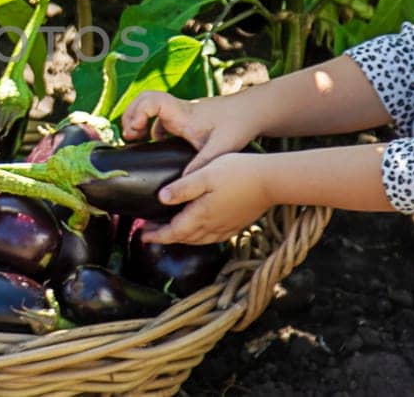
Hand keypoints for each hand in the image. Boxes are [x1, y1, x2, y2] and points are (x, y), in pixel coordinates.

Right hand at [120, 92, 257, 175]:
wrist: (252, 112)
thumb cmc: (238, 125)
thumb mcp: (221, 148)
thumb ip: (201, 164)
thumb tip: (181, 183)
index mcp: (182, 113)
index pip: (151, 100)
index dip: (137, 113)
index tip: (136, 131)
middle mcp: (178, 110)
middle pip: (143, 100)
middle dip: (130, 116)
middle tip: (129, 136)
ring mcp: (180, 114)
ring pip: (149, 109)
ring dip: (138, 121)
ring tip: (135, 140)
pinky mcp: (185, 119)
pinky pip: (159, 119)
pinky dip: (150, 128)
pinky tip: (154, 144)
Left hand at [141, 153, 271, 244]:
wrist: (271, 180)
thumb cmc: (237, 172)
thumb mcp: (205, 174)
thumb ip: (183, 187)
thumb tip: (161, 198)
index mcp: (201, 215)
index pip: (173, 232)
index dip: (156, 235)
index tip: (142, 234)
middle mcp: (212, 227)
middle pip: (184, 238)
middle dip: (166, 236)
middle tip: (150, 230)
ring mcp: (226, 227)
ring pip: (199, 240)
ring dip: (182, 238)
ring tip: (171, 230)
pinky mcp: (237, 224)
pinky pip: (213, 237)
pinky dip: (200, 237)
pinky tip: (200, 229)